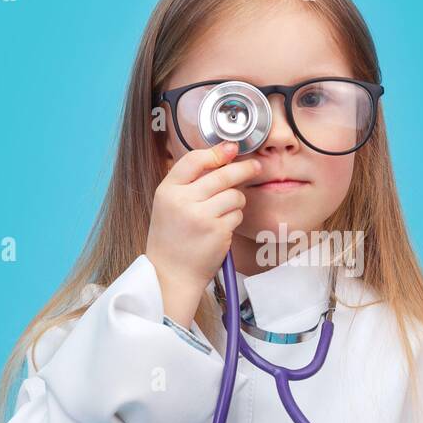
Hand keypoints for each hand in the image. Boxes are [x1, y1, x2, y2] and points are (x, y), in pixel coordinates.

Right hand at [145, 143, 261, 326]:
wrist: (170, 274)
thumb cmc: (172, 239)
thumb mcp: (168, 205)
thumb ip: (188, 183)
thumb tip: (221, 158)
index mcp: (167, 191)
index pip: (193, 160)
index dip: (216, 152)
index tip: (231, 148)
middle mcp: (182, 201)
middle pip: (222, 175)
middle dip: (243, 169)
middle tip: (255, 167)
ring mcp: (201, 216)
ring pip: (234, 195)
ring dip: (236, 201)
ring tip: (224, 212)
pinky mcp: (217, 231)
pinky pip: (237, 214)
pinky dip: (234, 219)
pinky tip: (221, 228)